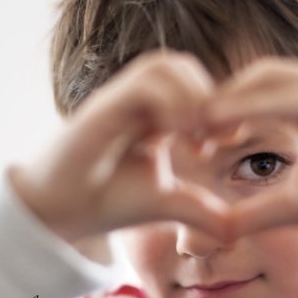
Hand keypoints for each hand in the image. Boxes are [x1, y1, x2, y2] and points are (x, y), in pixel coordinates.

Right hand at [10, 51, 229, 243]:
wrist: (61, 214)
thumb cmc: (109, 201)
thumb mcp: (167, 203)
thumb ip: (202, 210)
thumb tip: (235, 233)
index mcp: (154, 116)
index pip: (194, 85)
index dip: (221, 105)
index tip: (234, 138)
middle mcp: (137, 102)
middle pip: (182, 65)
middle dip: (209, 94)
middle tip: (217, 136)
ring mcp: (118, 101)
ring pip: (163, 64)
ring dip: (191, 95)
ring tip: (197, 135)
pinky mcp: (101, 109)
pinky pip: (141, 85)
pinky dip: (169, 102)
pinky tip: (178, 135)